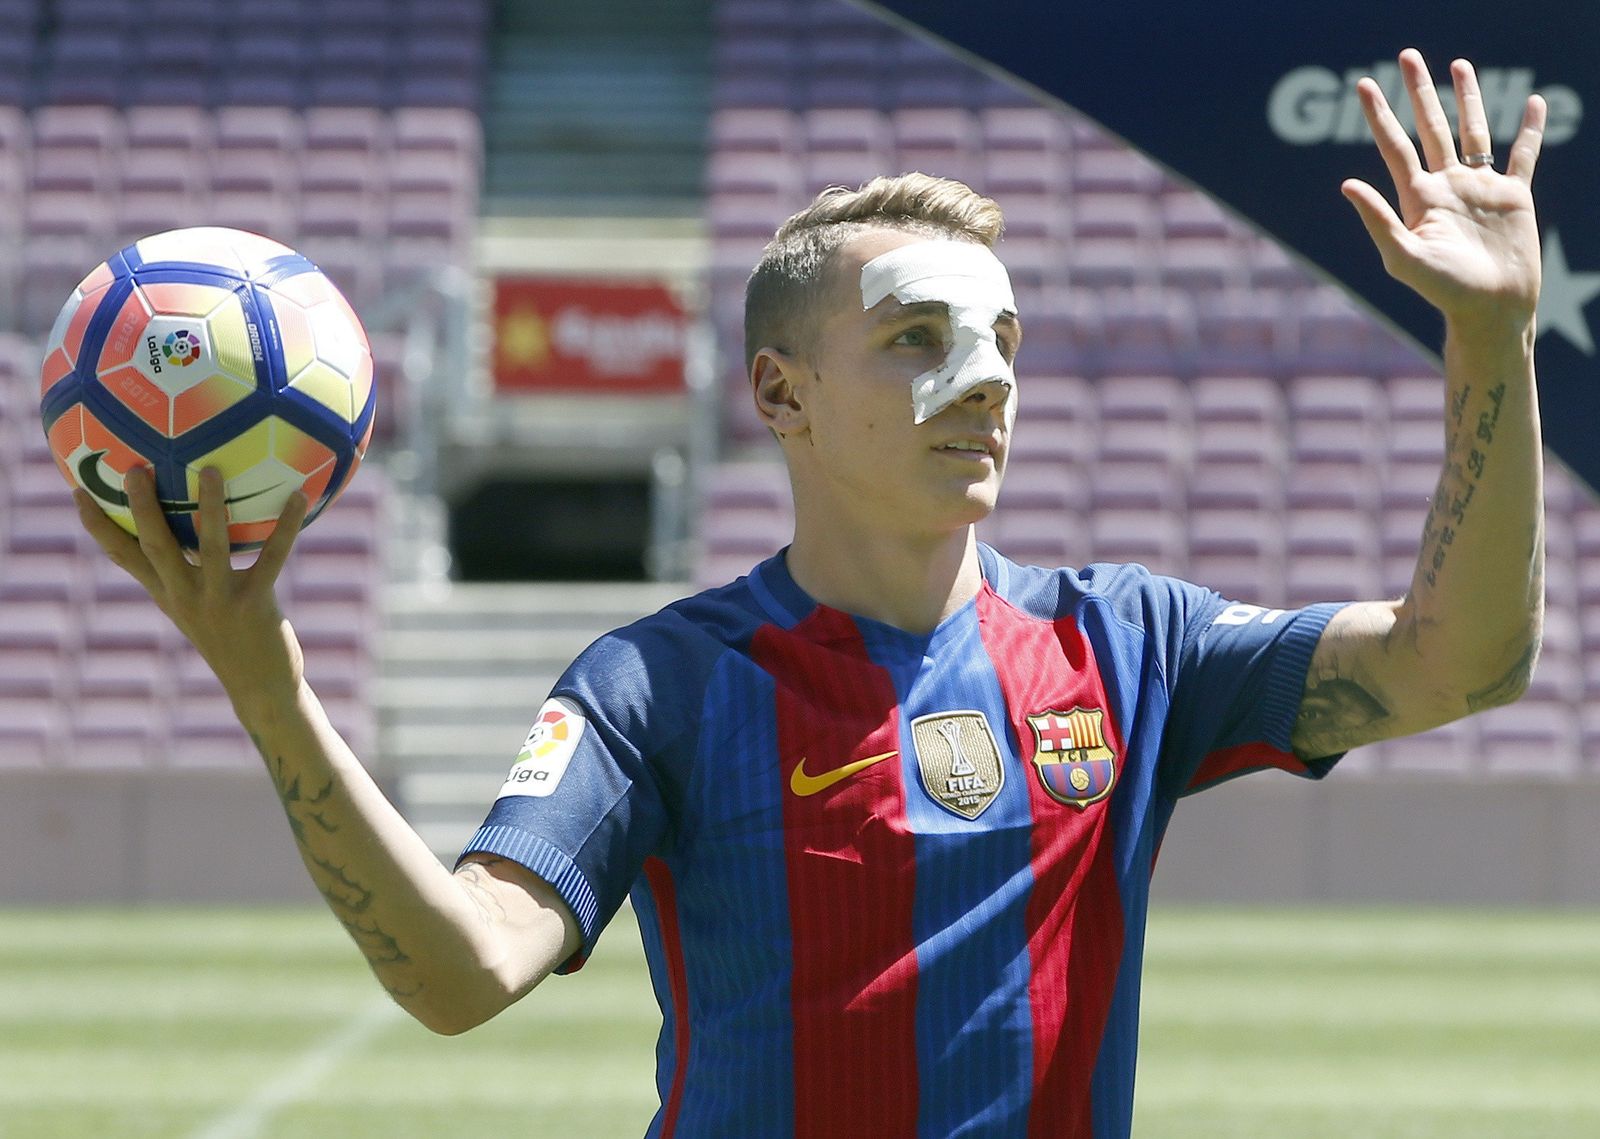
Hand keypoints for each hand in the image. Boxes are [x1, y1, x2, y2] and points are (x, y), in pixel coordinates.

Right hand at [75, 466, 309, 716]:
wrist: (259, 687)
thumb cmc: (229, 638)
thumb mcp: (197, 605)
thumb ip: (186, 572)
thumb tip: (188, 524)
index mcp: (166, 593)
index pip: (122, 556)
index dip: (97, 525)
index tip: (77, 490)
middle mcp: (184, 596)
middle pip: (155, 546)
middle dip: (142, 508)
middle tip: (135, 468)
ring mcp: (218, 600)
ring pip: (211, 547)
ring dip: (211, 507)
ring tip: (211, 470)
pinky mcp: (254, 603)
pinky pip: (272, 558)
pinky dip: (285, 527)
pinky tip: (296, 498)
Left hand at [1342, 49, 1544, 330]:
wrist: (1491, 310)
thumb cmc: (1444, 292)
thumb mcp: (1404, 257)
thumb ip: (1377, 220)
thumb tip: (1345, 183)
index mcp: (1418, 198)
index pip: (1394, 146)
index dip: (1380, 115)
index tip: (1364, 85)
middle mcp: (1447, 186)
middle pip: (1430, 127)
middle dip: (1419, 92)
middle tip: (1408, 56)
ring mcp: (1480, 189)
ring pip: (1473, 131)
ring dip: (1467, 99)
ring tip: (1458, 65)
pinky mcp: (1514, 196)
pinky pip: (1523, 155)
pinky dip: (1529, 129)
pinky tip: (1532, 104)